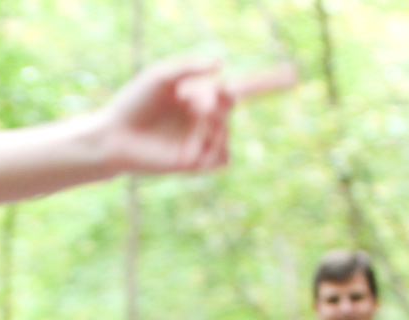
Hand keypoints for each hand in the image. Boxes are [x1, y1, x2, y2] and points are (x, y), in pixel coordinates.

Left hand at [100, 59, 295, 175]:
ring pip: (226, 132)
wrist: (115, 136)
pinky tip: (192, 147)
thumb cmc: (135, 102)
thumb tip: (222, 66)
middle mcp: (207, 118)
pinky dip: (212, 149)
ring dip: (211, 124)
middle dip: (215, 102)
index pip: (243, 88)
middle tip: (194, 101)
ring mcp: (203, 141)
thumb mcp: (162, 76)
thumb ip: (190, 68)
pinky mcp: (197, 163)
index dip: (268, 82)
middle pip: (231, 105)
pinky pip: (221, 158)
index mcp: (203, 94)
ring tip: (187, 123)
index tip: (293, 74)